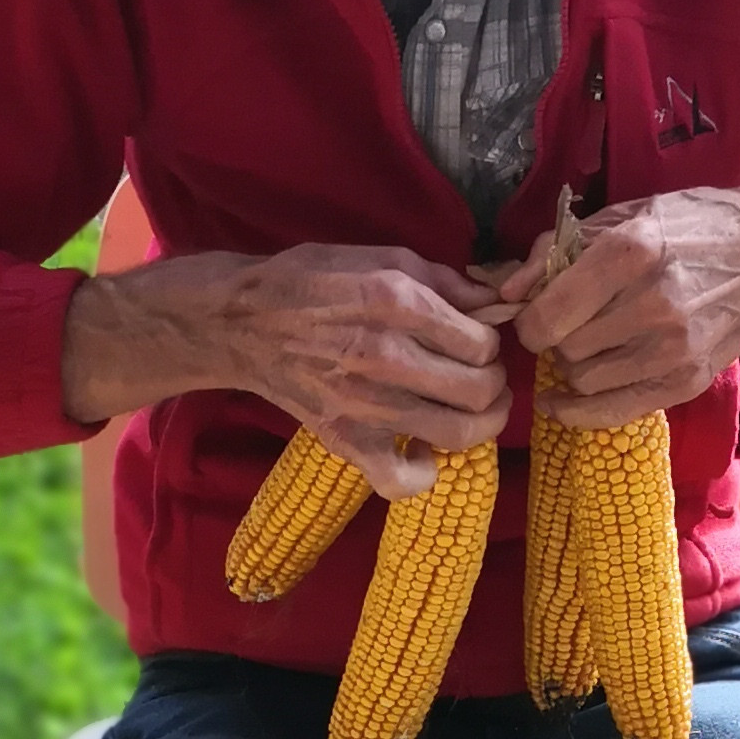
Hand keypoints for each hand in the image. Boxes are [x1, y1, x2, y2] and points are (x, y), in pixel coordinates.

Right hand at [67, 241, 509, 493]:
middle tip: (483, 377)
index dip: (492, 344)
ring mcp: (366, 406)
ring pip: (460, 435)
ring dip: (481, 426)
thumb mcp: (381, 258)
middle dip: (495, 384)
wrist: (244, 323)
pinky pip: (402, 480)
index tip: (479, 343)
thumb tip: (492, 305)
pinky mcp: (346, 440)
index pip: (483, 343)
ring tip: (473, 411)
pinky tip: (424, 449)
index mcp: (398, 303)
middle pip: (481, 391)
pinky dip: (424, 473)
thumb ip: (443, 281)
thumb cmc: (314, 282)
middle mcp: (386, 356)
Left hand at [500, 186, 739, 428]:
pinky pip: (613, 411)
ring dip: (572, 367)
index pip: (549, 314)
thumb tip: (504, 290)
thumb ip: (556, 250)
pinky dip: (579, 411)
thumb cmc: (692, 225)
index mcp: (631, 252)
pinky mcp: (687, 381)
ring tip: (587, 345)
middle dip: (552, 341)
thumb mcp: (623, 216)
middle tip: (565, 327)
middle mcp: (652, 304)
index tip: (532, 316)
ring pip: (584, 381)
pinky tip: (561, 403)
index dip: (527, 321)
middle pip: (564, 349)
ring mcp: (673, 349)